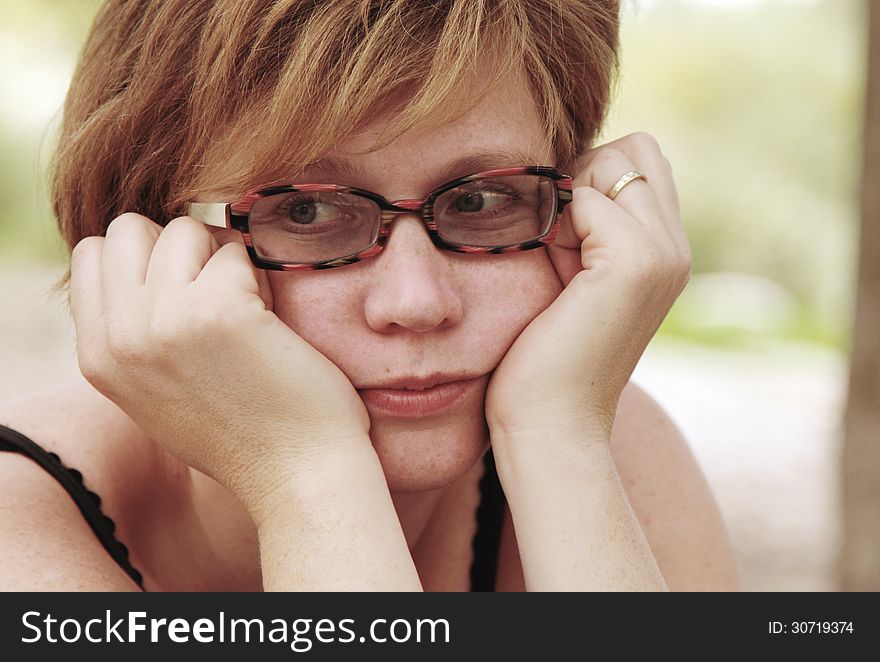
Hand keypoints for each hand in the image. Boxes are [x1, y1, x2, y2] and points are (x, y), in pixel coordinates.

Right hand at [69, 213, 371, 512]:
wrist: (296, 475)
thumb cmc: (243, 432)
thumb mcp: (157, 392)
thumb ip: (134, 335)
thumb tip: (140, 269)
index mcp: (97, 357)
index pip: (92, 253)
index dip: (145, 259)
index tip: (185, 292)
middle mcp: (119, 336)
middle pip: (129, 229)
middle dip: (180, 247)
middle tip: (217, 292)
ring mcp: (164, 321)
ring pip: (185, 228)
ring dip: (223, 257)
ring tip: (248, 308)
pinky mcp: (218, 310)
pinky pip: (235, 250)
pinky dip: (260, 275)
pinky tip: (271, 321)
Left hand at [485, 133, 691, 440]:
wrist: (549, 423)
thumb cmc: (544, 357)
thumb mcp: (569, 274)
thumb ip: (581, 227)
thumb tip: (564, 174)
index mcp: (664, 252)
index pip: (638, 161)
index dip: (589, 182)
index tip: (560, 242)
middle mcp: (676, 248)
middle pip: (634, 149)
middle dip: (585, 176)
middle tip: (557, 241)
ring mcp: (663, 254)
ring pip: (614, 160)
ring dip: (570, 198)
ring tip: (555, 259)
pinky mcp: (636, 263)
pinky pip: (588, 196)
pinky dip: (559, 222)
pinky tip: (553, 271)